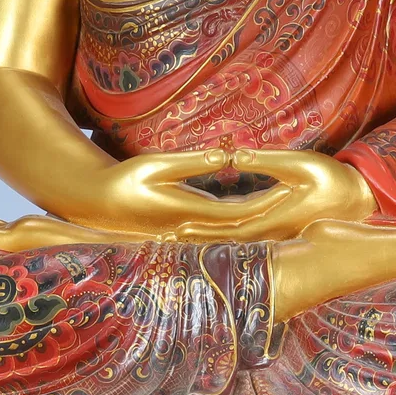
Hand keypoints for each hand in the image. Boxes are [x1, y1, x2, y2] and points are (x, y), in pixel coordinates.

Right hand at [64, 148, 293, 239]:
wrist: (96, 203)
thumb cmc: (124, 179)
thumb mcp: (157, 164)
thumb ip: (193, 162)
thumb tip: (227, 156)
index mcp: (188, 212)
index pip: (238, 211)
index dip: (267, 203)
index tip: (290, 193)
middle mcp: (190, 230)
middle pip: (241, 229)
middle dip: (271, 219)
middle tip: (299, 206)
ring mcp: (186, 236)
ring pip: (231, 237)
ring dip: (259, 229)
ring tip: (288, 217)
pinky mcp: (181, 236)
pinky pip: (218, 237)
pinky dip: (240, 232)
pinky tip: (256, 226)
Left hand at [174, 149, 375, 242]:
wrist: (360, 199)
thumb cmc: (333, 179)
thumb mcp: (302, 164)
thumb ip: (268, 160)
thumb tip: (234, 155)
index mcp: (275, 217)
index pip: (231, 227)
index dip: (204, 227)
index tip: (178, 226)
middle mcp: (273, 231)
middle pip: (229, 239)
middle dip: (200, 238)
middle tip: (170, 238)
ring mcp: (277, 232)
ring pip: (237, 240)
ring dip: (211, 239)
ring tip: (183, 238)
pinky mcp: (281, 228)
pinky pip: (249, 236)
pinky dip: (227, 235)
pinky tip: (213, 233)